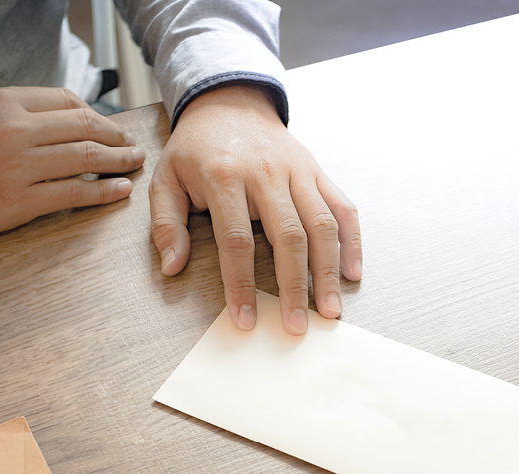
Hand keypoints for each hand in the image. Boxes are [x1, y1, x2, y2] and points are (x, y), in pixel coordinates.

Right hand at [0, 87, 145, 241]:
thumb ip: (17, 116)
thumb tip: (62, 123)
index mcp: (4, 103)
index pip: (67, 101)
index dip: (98, 115)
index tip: (112, 127)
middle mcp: (15, 130)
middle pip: (85, 127)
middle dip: (118, 136)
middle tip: (134, 146)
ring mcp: (19, 166)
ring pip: (86, 158)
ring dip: (119, 161)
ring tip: (135, 164)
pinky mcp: (19, 201)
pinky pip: (74, 193)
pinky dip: (104, 191)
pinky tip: (121, 190)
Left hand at [149, 84, 361, 335]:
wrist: (230, 102)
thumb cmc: (197, 149)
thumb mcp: (166, 178)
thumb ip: (166, 223)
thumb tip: (172, 267)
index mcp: (225, 177)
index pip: (237, 241)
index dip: (242, 285)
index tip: (246, 320)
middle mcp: (267, 174)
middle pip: (288, 237)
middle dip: (295, 287)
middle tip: (297, 326)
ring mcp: (298, 172)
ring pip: (322, 225)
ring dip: (328, 272)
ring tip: (331, 310)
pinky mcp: (318, 172)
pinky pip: (343, 208)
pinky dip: (352, 242)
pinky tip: (352, 273)